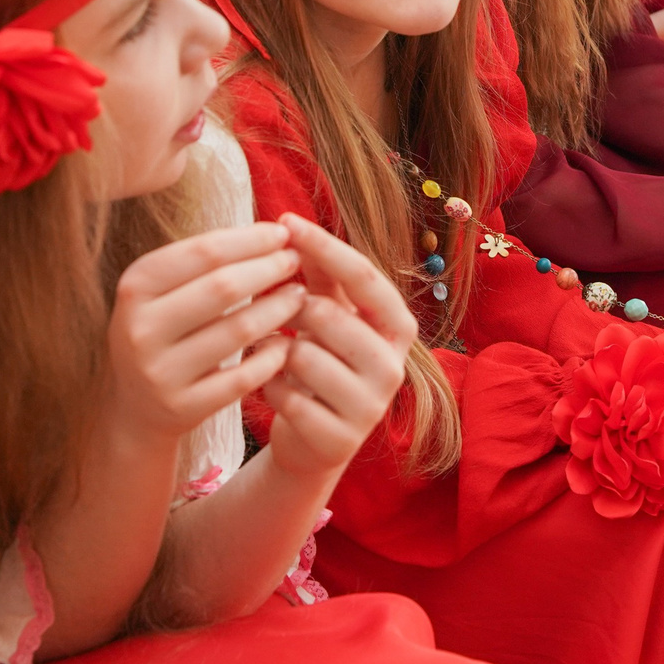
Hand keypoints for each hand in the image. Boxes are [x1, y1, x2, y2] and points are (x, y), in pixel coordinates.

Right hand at [107, 222, 305, 448]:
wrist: (135, 405)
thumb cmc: (163, 330)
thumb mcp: (163, 291)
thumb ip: (205, 262)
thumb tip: (272, 233)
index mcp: (135, 287)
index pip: (204, 252)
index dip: (250, 239)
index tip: (282, 233)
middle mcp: (141, 328)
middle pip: (223, 287)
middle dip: (268, 268)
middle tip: (295, 261)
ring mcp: (160, 372)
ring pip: (238, 330)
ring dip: (278, 308)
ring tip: (299, 295)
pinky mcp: (183, 407)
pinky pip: (244, 377)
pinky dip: (272, 355)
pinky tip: (286, 342)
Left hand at [258, 214, 416, 482]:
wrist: (314, 442)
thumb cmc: (322, 364)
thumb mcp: (330, 315)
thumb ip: (321, 275)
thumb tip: (292, 227)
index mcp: (397, 328)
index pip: (363, 276)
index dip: (323, 246)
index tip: (285, 221)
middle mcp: (393, 367)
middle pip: (326, 314)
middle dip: (288, 310)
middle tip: (277, 318)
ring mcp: (370, 407)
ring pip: (301, 354)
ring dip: (273, 350)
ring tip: (272, 356)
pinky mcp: (340, 440)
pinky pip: (286, 395)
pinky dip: (267, 386)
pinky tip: (270, 388)